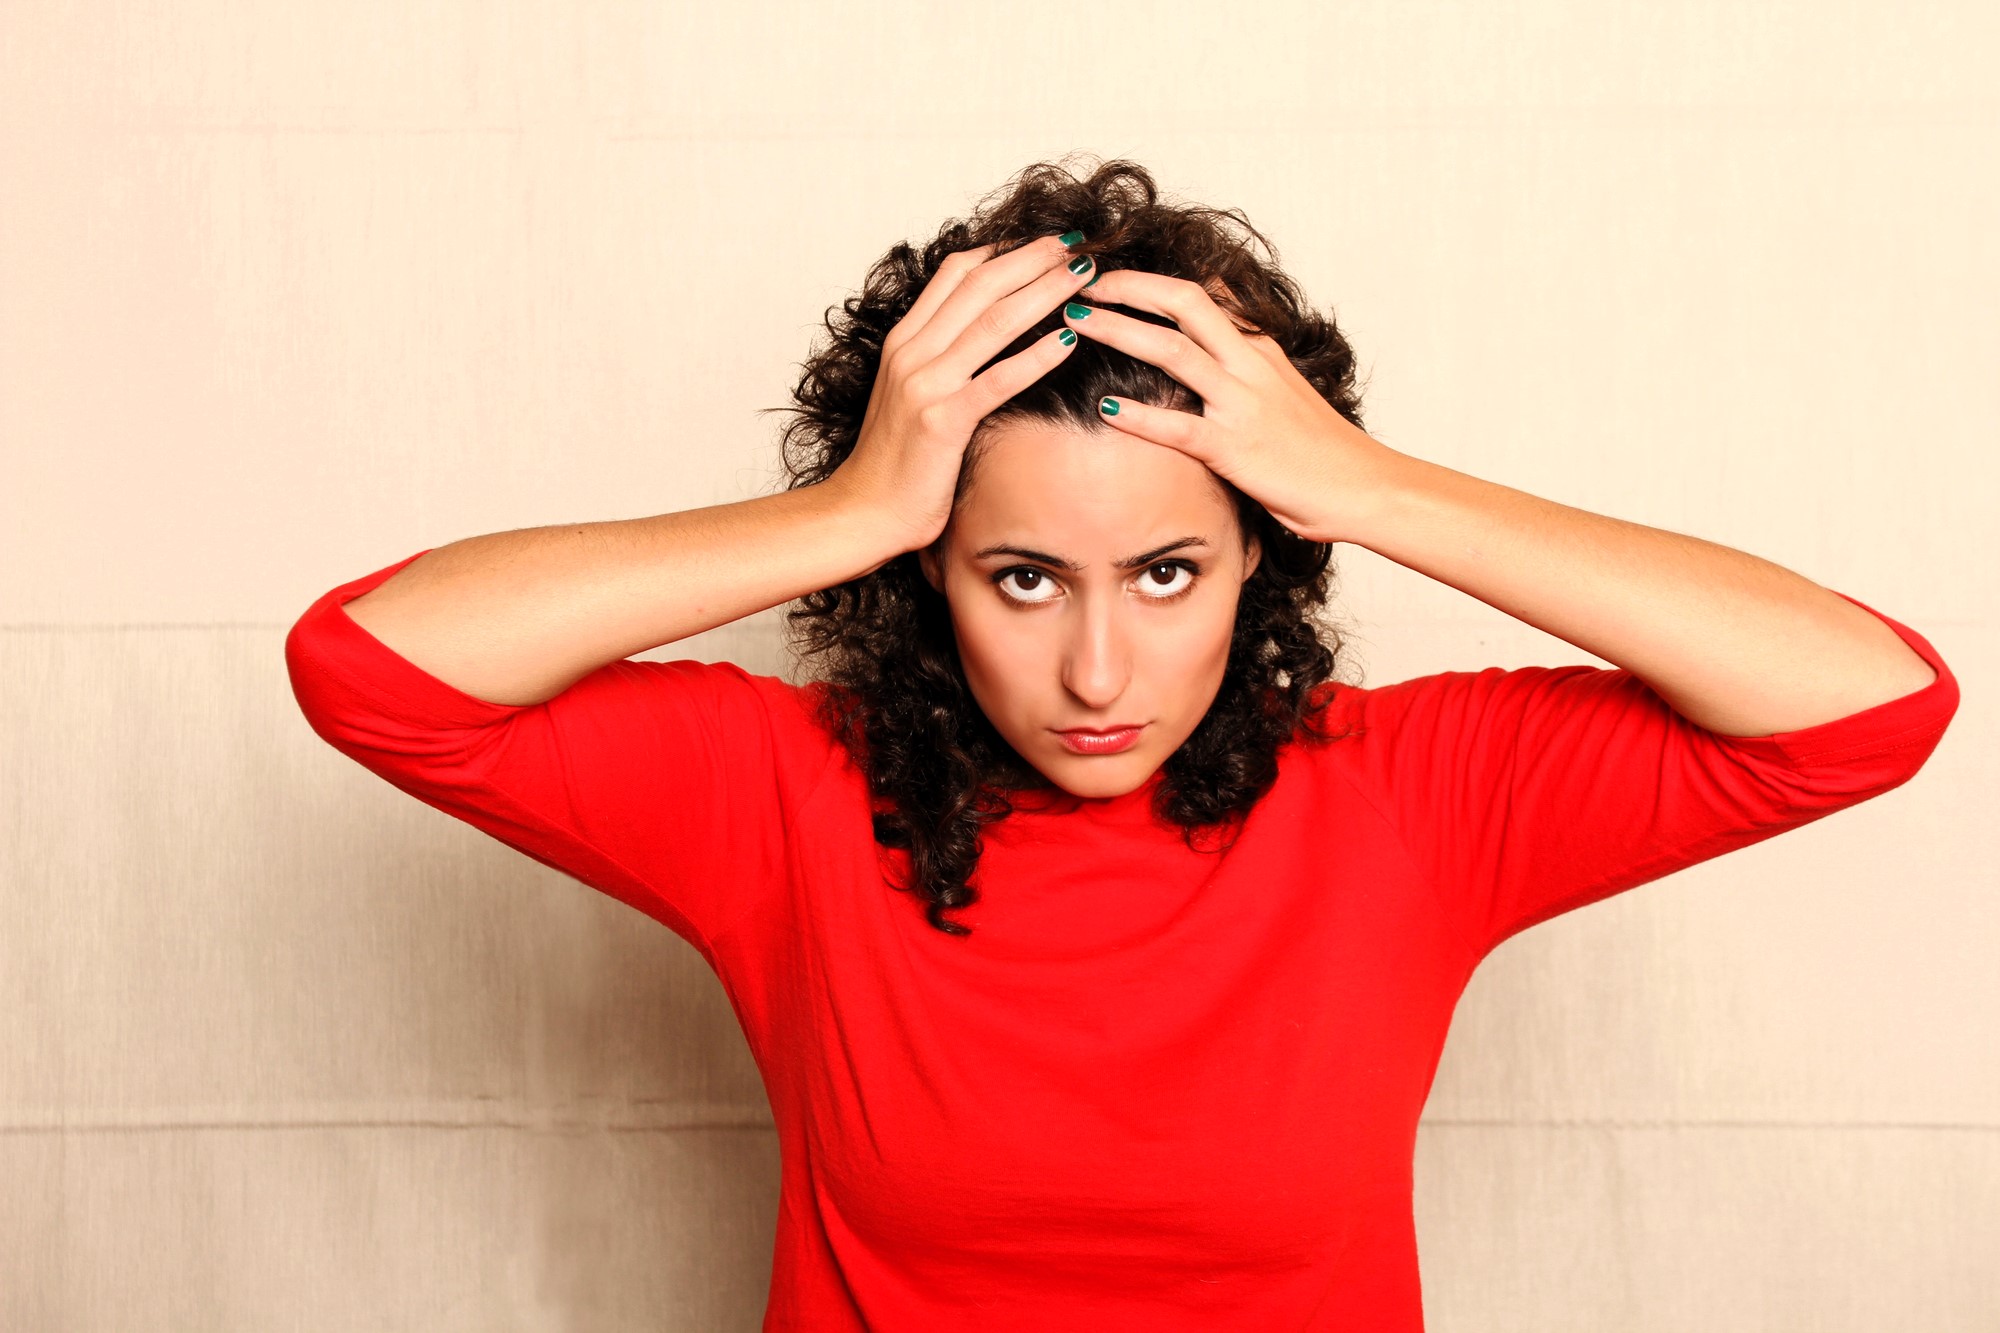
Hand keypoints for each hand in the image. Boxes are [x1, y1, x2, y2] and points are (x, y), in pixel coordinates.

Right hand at [830, 232, 1098, 554]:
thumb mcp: (910, 397)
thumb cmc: (894, 464)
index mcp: (904, 341)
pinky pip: (998, 379)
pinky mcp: (942, 421)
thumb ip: (939, 362)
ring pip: (994, 321)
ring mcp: (925, 384)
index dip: (1004, 250)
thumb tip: (981, 342)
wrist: (862, 513)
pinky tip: (1070, 340)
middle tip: (1077, 244)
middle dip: (1034, 259)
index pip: (956, 273)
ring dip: (1044, 292)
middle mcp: (912, 352)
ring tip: (1084, 276)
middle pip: (981, 285)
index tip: (1045, 243)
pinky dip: (1037, 356)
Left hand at [1059, 271, 1403, 545]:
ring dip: (1118, 330)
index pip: (1202, 297)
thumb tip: (1204, 369)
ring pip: (1172, 350)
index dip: (1151, 282)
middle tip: (1082, 281)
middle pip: (1183, 302)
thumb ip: (1243, 377)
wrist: (1366, 488)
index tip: (1111, 276)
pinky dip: (1137, 414)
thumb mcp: (1282, 397)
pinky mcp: (1235, 448)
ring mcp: (1242, 404)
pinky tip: (1103, 406)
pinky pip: (1177, 426)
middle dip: (1127, 286)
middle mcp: (1250, 364)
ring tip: (1075, 322)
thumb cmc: (1323, 453)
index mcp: (1259, 350)